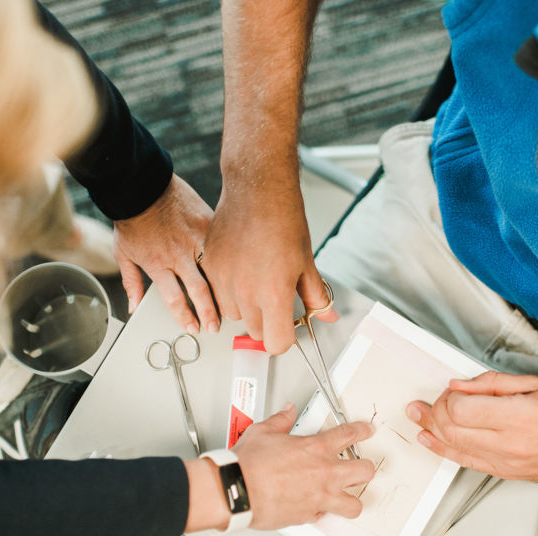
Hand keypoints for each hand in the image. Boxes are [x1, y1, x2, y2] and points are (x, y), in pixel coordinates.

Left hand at [113, 175, 217, 330]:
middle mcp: (178, 254)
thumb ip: (131, 283)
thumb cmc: (131, 218)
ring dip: (224, 289)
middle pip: (200, 291)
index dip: (186, 317)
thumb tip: (133, 306)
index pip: (175, 299)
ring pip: (216, 270)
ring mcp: (195, 238)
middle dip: (209, 312)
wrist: (140, 184)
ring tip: (231, 303)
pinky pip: (221, 246)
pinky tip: (237, 270)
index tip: (193, 327)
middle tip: (215, 325)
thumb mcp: (123, 253)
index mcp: (158, 264)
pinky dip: (229, 259)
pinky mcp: (207, 223)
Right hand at [200, 184, 337, 353]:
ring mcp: (224, 281)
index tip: (288, 328)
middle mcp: (246, 292)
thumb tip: (328, 314)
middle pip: (256, 332)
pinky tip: (243, 270)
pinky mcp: (210, 268)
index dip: (285, 338)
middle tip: (276, 299)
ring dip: (247, 308)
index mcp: (274, 293)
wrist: (256, 190)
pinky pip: (218, 295)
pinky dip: (230, 291)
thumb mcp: (307, 261)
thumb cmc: (283, 219)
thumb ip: (316, 295)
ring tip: (258, 281)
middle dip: (268, 323)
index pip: (277, 343)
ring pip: (235, 316)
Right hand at [229, 404, 374, 528]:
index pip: (349, 435)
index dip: (362, 431)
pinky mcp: (309, 516)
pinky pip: (324, 516)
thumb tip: (286, 412)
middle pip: (365, 471)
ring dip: (352, 501)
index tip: (367, 431)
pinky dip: (321, 512)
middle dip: (365, 469)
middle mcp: (325, 473)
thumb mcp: (263, 432)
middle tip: (361, 468)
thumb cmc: (248, 464)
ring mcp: (320, 497)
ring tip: (348, 499)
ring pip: (354, 505)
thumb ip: (280, 421)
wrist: (238, 490)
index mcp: (316, 448)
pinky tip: (315, 509)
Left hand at [404, 371, 537, 481]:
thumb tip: (461, 385)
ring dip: (431, 431)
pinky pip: (466, 463)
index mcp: (518, 417)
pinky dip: (444, 451)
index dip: (448, 398)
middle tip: (430, 401)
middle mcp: (509, 444)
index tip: (451, 390)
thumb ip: (493, 384)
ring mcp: (506, 463)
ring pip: (454, 448)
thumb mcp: (536, 384)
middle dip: (435, 412)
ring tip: (418, 417)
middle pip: (452, 429)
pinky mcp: (505, 474)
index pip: (461, 410)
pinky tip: (431, 441)